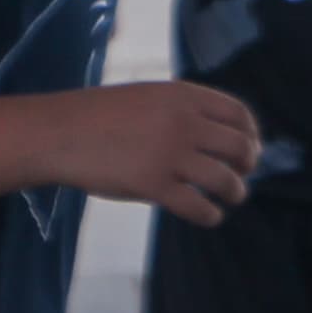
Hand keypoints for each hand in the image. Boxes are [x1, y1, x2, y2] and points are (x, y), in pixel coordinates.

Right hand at [50, 80, 260, 224]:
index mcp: (185, 96)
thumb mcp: (150, 97)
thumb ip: (183, 110)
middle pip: (238, 146)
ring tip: (233, 197)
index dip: (251, 133)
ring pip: (224, 178)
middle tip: (244, 174)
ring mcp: (170, 155)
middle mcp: (185, 123)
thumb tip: (213, 132)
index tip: (250, 146)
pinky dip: (210, 214)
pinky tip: (211, 216)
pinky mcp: (153, 185)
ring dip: (236, 191)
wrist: (60, 133)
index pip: (238, 113)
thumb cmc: (100, 116)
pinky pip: (196, 205)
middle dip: (248, 163)